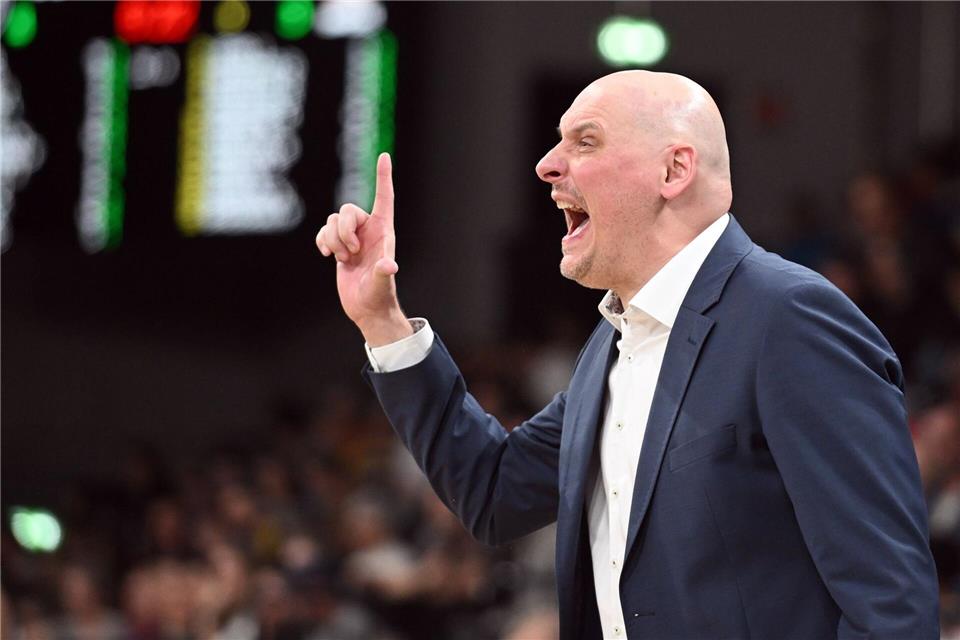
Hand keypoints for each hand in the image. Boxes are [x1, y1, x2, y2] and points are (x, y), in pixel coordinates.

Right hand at [316, 153, 412, 345]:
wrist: (366, 309)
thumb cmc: (379, 296)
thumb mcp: (382, 285)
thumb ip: (384, 274)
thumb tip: (389, 266)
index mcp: (383, 232)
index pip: (384, 198)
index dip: (383, 177)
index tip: (384, 156)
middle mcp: (368, 231)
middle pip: (347, 210)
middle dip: (343, 230)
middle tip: (351, 253)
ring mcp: (352, 238)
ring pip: (332, 221)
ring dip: (332, 240)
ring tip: (343, 259)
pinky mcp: (338, 247)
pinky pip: (323, 232)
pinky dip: (322, 242)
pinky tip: (327, 256)